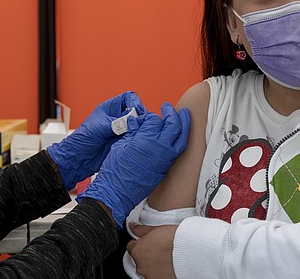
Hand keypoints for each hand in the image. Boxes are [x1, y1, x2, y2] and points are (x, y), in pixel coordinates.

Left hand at [47, 91, 145, 189]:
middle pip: (136, 111)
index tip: (137, 111)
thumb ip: (116, 123)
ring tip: (138, 133)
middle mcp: (117, 117)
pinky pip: (135, 137)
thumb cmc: (82, 139)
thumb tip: (132, 120)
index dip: (135, 101)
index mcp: (110, 108)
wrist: (78, 158)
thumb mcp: (99, 128)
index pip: (128, 97)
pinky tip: (136, 141)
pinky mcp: (123, 141)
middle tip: (140, 123)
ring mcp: (121, 130)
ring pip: (137, 124)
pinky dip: (138, 138)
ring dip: (140, 128)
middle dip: (140, 116)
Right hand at [77, 102, 190, 226]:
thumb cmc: (115, 170)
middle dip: (173, 114)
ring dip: (184, 125)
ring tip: (183, 116)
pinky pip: (178, 150)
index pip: (155, 120)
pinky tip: (178, 134)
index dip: (151, 116)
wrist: (117, 192)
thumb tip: (137, 122)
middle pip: (174, 125)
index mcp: (146, 139)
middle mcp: (159, 148)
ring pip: (181, 138)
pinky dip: (180, 139)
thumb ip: (133, 131)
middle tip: (168, 107)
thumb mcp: (121, 145)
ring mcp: (165, 158)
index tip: (148, 116)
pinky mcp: (166, 167)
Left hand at [127, 224, 177, 278]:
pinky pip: (156, 275)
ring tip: (166, 257)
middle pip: (139, 259)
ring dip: (153, 264)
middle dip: (147, 254)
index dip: (140, 243)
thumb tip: (132, 226)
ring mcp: (149, 275)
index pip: (131, 246)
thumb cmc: (174, 239)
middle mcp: (140, 265)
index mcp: (137, 251)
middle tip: (159, 249)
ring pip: (148, 268)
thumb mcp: (155, 229)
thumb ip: (140, 229)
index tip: (146, 242)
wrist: (189, 252)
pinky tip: (168, 265)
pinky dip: (160, 272)